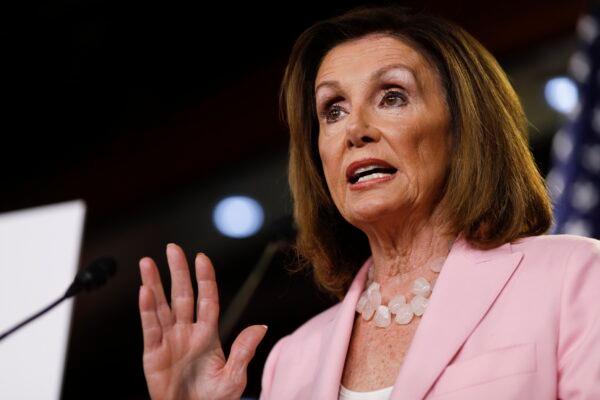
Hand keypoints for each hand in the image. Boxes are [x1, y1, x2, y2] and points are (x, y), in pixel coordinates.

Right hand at [138, 243, 267, 399]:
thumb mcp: (234, 378)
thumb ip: (244, 351)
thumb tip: (261, 327)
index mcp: (208, 334)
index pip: (206, 299)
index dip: (204, 279)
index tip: (201, 258)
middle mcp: (187, 332)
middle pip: (181, 295)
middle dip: (177, 271)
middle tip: (172, 249)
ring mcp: (169, 341)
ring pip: (160, 306)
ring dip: (153, 284)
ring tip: (147, 263)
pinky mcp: (153, 353)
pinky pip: (150, 328)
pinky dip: (146, 310)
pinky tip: (144, 292)